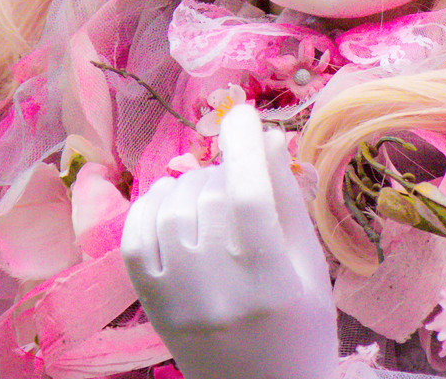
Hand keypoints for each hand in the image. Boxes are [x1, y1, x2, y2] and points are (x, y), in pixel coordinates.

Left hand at [122, 103, 340, 378]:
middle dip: (226, 171)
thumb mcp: (310, 267)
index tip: (246, 114)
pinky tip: (172, 203)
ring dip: (192, 185)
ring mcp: (176, 297)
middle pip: (211, 196)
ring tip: (212, 194)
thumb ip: (287, 202)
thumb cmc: (302, 330)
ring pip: (172, 208)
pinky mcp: (149, 304)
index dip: (244, 144)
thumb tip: (268, 138)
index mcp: (271, 280)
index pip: (249, 194)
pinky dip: (150, 206)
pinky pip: (135, 236)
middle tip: (242, 178)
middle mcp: (218, 288)